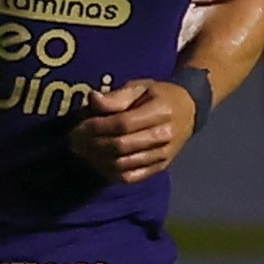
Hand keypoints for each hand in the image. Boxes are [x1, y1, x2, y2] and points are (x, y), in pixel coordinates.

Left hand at [67, 79, 200, 183]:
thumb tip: (93, 99)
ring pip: (124, 164)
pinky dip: (111, 173)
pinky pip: (131, 176)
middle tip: (73, 141)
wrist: (189, 110)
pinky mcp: (160, 167)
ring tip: (82, 152)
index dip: (96, 127)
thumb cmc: (159, 95)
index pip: (122, 124)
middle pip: (121, 146)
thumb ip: (117, 96)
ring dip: (97, 160)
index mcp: (161, 111)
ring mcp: (163, 155)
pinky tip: (98, 163)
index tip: (77, 127)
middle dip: (92, 145)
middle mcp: (164, 136)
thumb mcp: (140, 87)